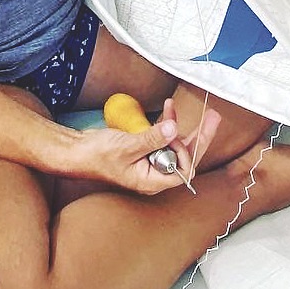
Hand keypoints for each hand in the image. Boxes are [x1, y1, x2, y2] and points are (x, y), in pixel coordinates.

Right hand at [72, 98, 215, 194]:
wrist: (77, 152)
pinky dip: (166, 124)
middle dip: (198, 137)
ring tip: (182, 107)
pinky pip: (162, 139)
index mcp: (151, 181)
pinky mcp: (144, 151)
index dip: (186, 153)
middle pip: (184, 158)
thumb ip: (152, 138)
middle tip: (213, 118)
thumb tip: (174, 128)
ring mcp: (150, 163)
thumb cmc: (97, 155)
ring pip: (174, 146)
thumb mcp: (127, 146)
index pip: (183, 172)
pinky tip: (167, 110)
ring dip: (179, 126)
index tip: (177, 135)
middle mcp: (154, 174)